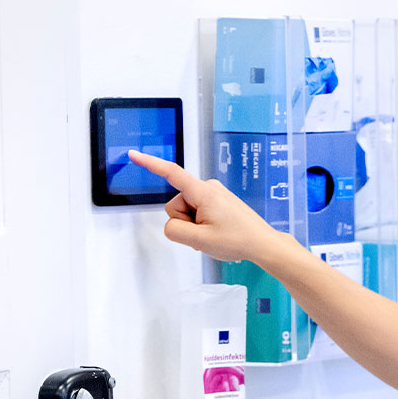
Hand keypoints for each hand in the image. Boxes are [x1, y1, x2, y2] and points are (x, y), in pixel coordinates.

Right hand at [124, 149, 283, 263]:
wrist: (263, 244)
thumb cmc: (239, 240)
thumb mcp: (200, 241)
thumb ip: (175, 231)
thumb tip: (171, 225)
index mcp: (203, 192)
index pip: (171, 173)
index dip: (150, 164)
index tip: (134, 155)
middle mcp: (208, 188)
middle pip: (176, 204)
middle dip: (185, 222)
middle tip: (206, 235)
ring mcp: (214, 194)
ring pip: (186, 211)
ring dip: (194, 226)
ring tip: (214, 234)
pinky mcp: (217, 201)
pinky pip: (197, 212)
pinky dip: (201, 225)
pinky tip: (217, 233)